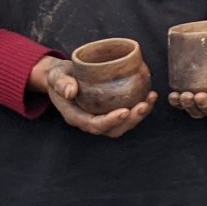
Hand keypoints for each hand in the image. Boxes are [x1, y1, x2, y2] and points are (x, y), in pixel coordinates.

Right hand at [30, 54, 155, 137]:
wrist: (63, 76)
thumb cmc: (59, 77)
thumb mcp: (56, 77)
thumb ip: (61, 83)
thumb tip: (70, 91)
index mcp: (76, 116)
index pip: (95, 125)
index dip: (111, 121)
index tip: (124, 111)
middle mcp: (90, 120)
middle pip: (113, 129)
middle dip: (130, 120)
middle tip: (143, 106)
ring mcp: (102, 116)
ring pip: (123, 124)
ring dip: (139, 115)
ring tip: (150, 99)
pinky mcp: (111, 109)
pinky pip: (128, 113)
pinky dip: (141, 106)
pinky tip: (150, 94)